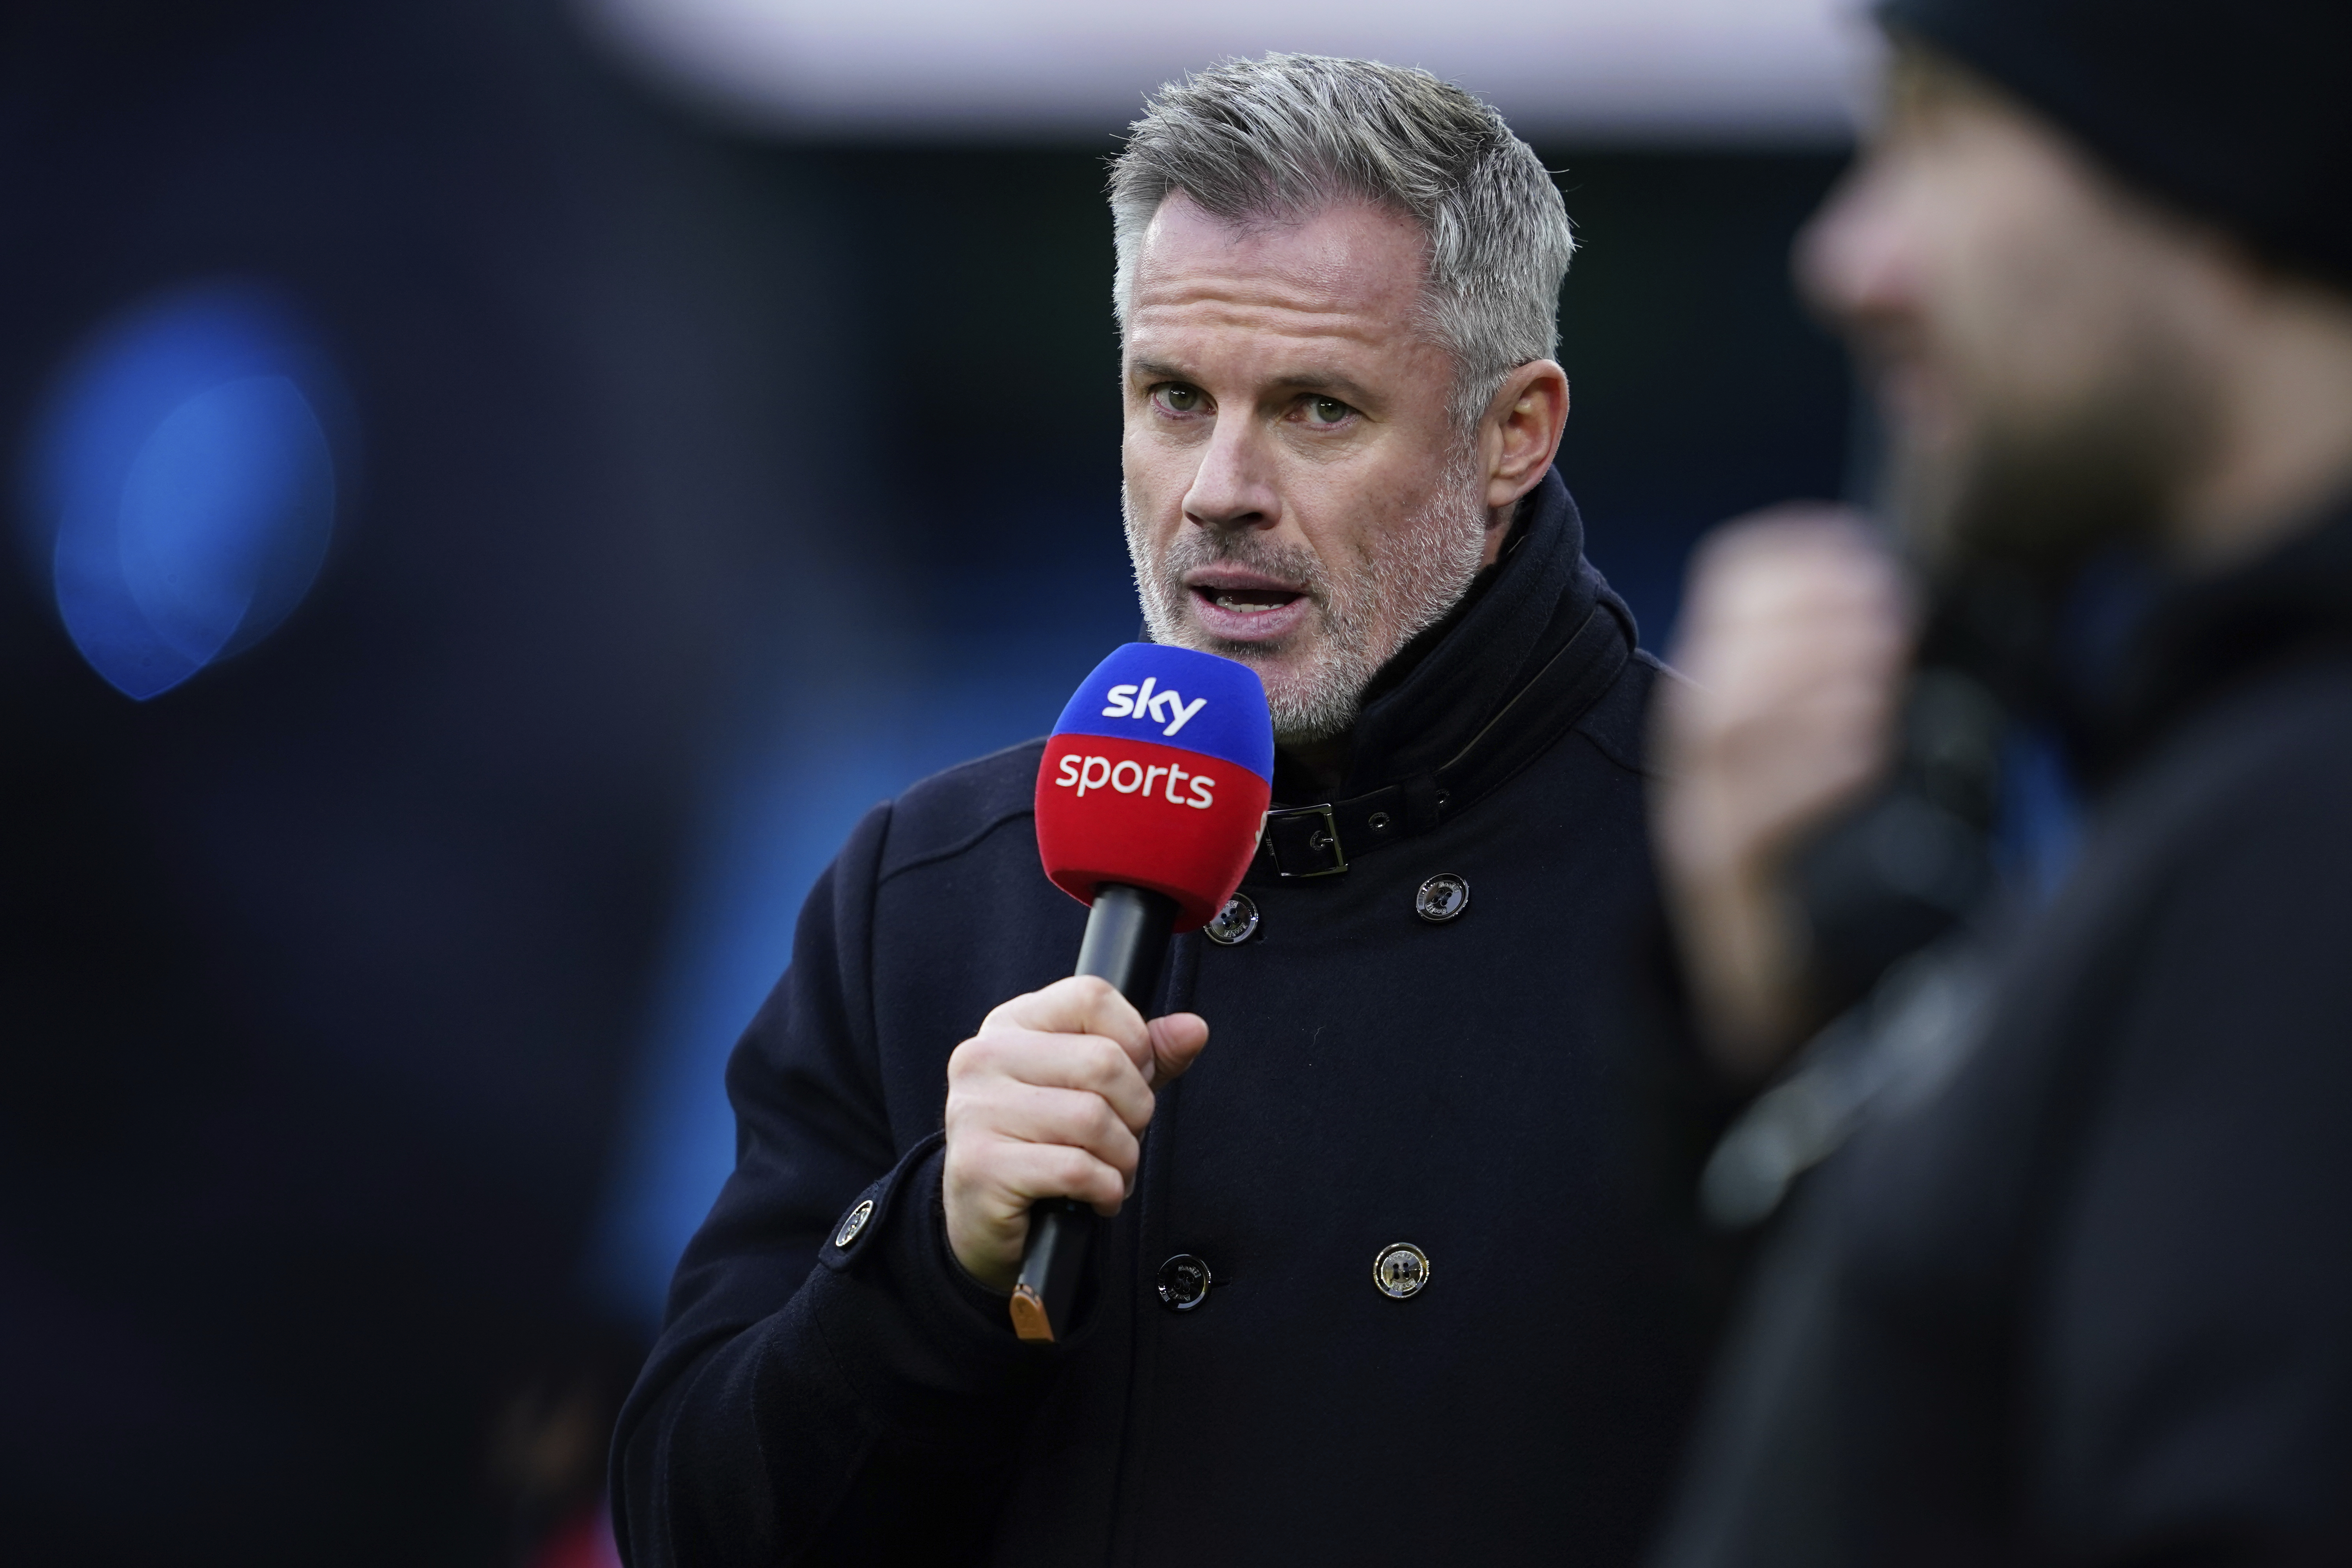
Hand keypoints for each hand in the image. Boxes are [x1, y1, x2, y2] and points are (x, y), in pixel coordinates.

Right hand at [942, 976, 1209, 1289]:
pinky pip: (1077, 1169)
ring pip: (1093, 1119)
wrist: (983, 1219)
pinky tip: (1096, 1197)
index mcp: (1011, 1025)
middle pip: (1103, 1061)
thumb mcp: (1095, 1090)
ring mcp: (976, 1111)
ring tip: (1111, 1172)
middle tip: (1124, 1138)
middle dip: (1136, 1111)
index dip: (1135, 1043)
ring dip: (1123, 1157)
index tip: (1132, 1081)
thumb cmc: (1044, 1146)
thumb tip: (1194, 1028)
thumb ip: (1144, 1056)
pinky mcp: (981, 1166)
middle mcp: (984, 1057)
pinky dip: (1106, 1189)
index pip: (1091, 997)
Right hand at [1651, 506, 1912, 1078]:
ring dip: (1805, 686)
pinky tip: (1867, 753)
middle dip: (1803, 624)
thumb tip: (1930, 607)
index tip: (1864, 553)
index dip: (1787, 567)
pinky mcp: (1721, 888)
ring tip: (1881, 677)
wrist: (1789, 998)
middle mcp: (1698, 768)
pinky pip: (1744, 821)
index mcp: (1727, 707)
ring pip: (1717, 728)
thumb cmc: (1840, 862)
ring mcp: (1700, 827)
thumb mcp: (1844, 752)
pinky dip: (1807, 774)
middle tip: (1891, 617)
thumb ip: (1865, 683)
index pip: (1722, 607)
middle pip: (1719, 665)